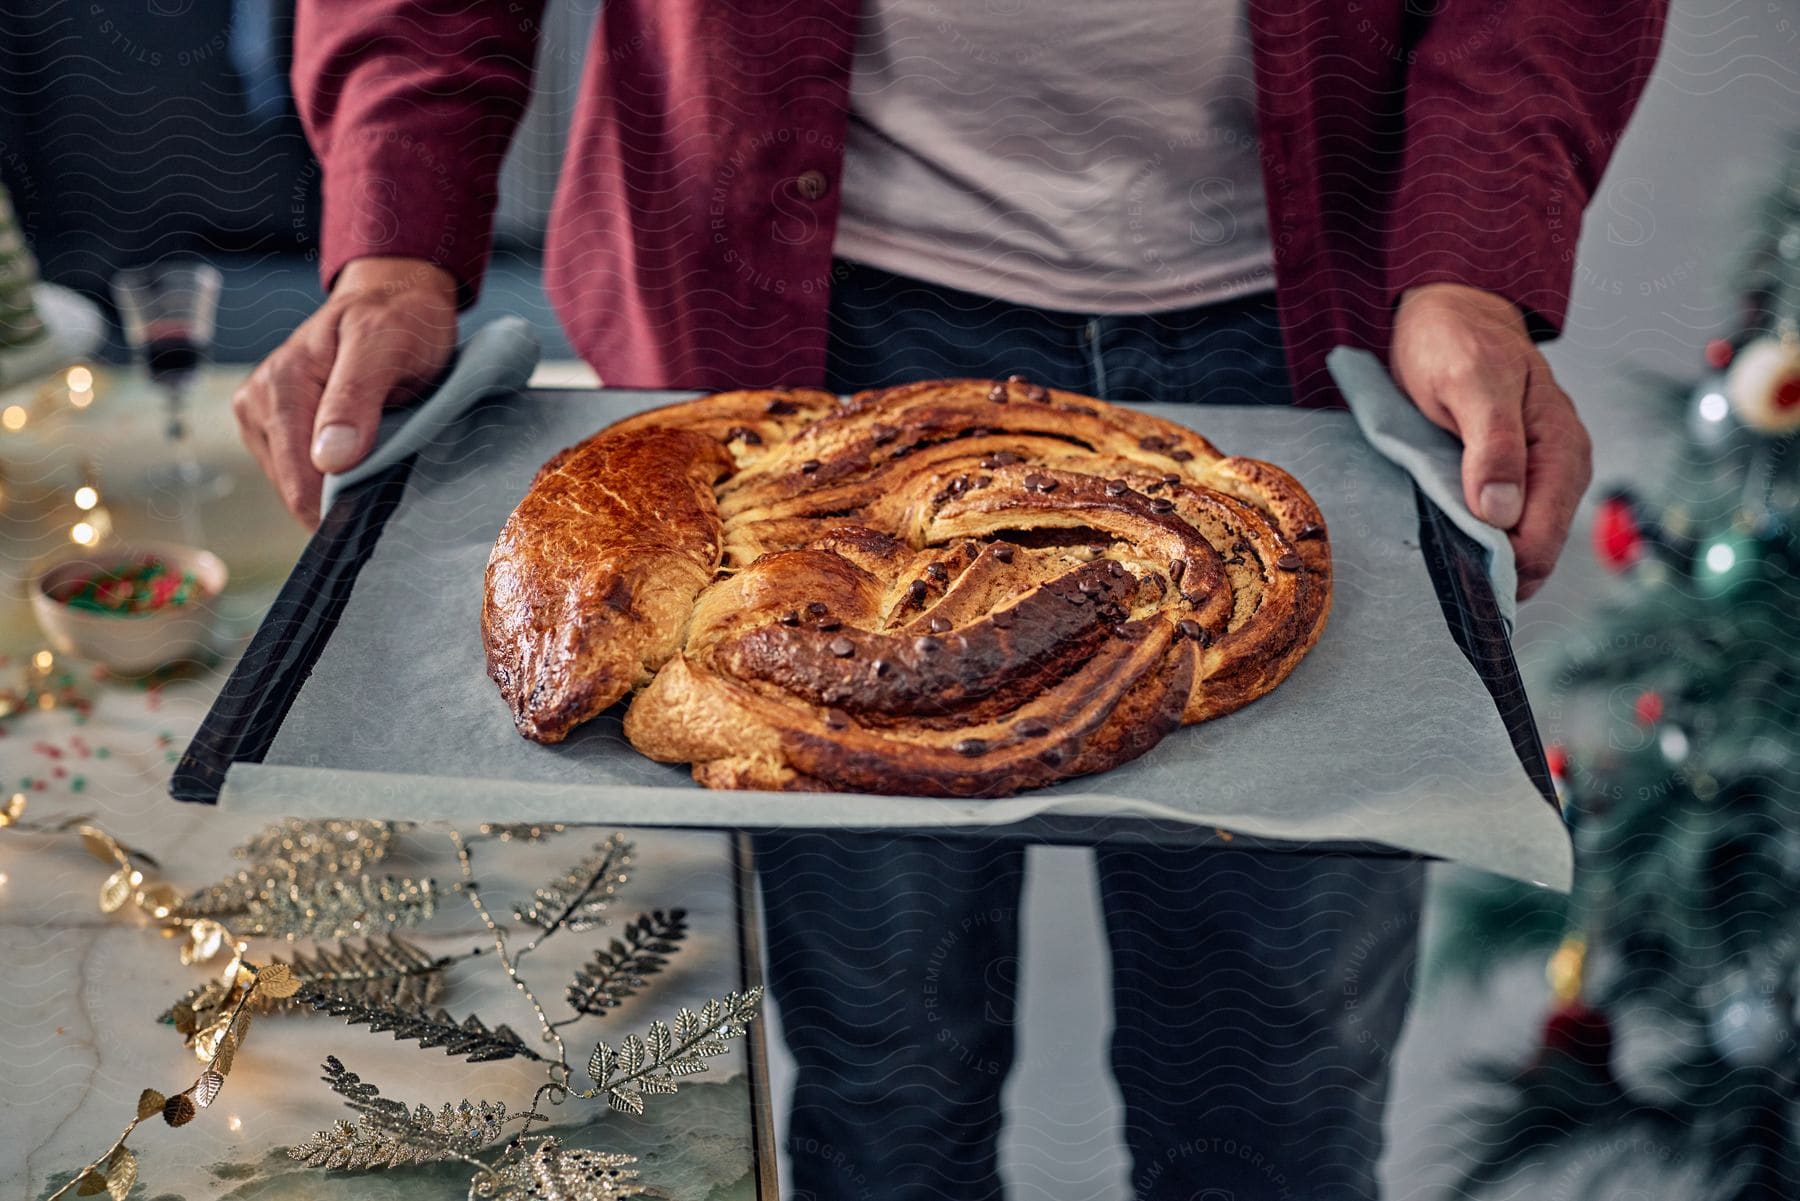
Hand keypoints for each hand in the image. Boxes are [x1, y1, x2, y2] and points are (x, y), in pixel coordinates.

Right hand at [232, 256, 457, 525]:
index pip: (299, 479)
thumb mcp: (387, 343)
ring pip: (297, 487)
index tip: (382, 503)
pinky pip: (300, 475)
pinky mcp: (272, 429)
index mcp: (281, 383)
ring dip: (337, 486)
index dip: (340, 504)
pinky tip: (358, 457)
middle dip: (341, 495)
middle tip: (390, 470)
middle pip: (295, 489)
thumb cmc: (397, 318)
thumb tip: (329, 460)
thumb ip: (356, 396)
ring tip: (377, 455)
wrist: (394, 299)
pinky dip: (331, 478)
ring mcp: (261, 417)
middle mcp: (258, 401)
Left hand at [1391, 284, 1592, 600]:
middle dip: (1493, 577)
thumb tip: (1502, 514)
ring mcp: (1536, 478)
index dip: (1504, 572)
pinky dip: (1475, 545)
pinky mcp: (1510, 480)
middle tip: (1440, 594)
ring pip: (1517, 547)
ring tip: (1440, 579)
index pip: (1541, 540)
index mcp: (1562, 450)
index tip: (1457, 592)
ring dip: (1482, 565)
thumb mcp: (1470, 382)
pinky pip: (1499, 529)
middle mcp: (1559, 471)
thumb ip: (1492, 444)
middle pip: (1534, 554)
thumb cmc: (1458, 340)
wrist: (1446, 314)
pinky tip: (1447, 553)